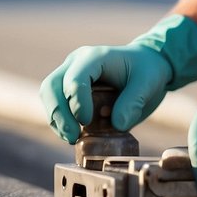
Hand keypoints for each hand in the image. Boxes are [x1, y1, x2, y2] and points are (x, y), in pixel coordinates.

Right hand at [39, 14, 196, 142]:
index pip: (75, 79)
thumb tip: (117, 124)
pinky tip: (75, 136)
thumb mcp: (149, 84)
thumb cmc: (147, 72)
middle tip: (72, 136)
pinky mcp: (69, 90)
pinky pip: (56, 106)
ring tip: (72, 138)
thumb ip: (134, 102)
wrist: (146, 68)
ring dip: (56, 120)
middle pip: (51, 86)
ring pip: (48, 96)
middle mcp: (76, 63)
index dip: (77, 103)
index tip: (87, 122)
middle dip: (58, 114)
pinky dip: (61, 122)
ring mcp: (69, 75)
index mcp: (95, 57)